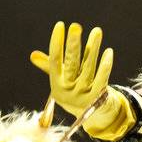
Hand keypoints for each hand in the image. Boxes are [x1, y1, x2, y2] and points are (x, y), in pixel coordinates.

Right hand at [30, 22, 135, 141]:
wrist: (95, 116)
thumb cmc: (77, 93)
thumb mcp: (63, 81)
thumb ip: (51, 67)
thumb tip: (33, 55)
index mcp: (56, 85)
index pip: (55, 61)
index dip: (57, 44)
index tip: (60, 25)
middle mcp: (68, 91)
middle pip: (71, 64)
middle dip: (73, 45)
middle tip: (75, 26)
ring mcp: (83, 96)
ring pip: (88, 68)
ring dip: (93, 48)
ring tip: (97, 31)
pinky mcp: (97, 99)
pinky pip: (102, 79)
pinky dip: (105, 65)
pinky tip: (108, 52)